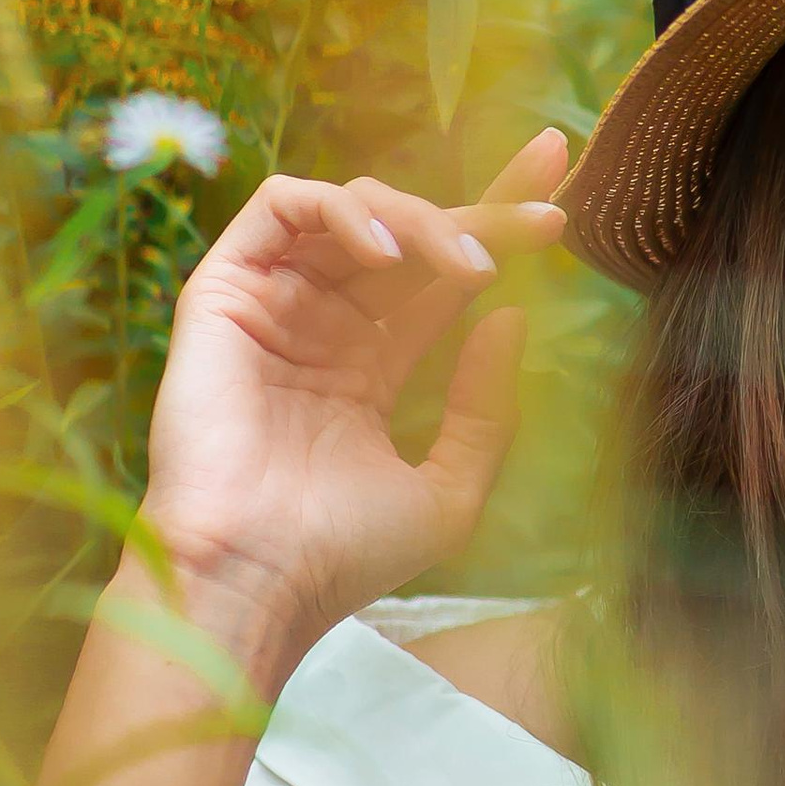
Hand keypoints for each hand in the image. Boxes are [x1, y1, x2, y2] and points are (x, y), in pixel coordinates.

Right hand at [133, 128, 569, 681]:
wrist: (259, 578)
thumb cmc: (342, 555)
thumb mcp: (449, 488)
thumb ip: (486, 408)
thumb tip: (513, 317)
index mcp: (369, 367)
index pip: (440, 279)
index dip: (497, 232)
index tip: (561, 208)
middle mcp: (322, 326)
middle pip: (409, 233)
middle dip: (483, 207)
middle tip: (547, 208)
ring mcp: (274, 304)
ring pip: (354, 209)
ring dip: (423, 220)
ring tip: (469, 267)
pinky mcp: (223, 290)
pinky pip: (280, 206)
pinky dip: (343, 210)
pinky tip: (388, 254)